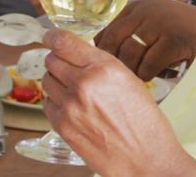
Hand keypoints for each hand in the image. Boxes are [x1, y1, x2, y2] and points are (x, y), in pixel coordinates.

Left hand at [41, 29, 195, 176]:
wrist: (148, 159)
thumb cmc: (145, 123)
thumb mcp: (129, 81)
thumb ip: (102, 66)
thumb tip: (79, 56)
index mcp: (105, 68)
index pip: (64, 42)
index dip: (54, 36)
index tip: (50, 36)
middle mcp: (84, 84)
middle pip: (51, 60)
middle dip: (58, 61)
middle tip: (67, 67)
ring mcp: (70, 106)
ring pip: (47, 81)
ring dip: (56, 81)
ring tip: (73, 90)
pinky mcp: (63, 127)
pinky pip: (47, 104)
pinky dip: (55, 102)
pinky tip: (72, 108)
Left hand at [95, 0, 195, 79]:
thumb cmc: (186, 35)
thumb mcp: (155, 25)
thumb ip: (131, 32)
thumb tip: (100, 52)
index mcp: (139, 5)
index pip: (106, 30)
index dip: (102, 52)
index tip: (105, 67)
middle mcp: (146, 9)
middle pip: (113, 43)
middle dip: (115, 65)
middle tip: (120, 79)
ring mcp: (160, 22)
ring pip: (129, 55)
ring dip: (133, 72)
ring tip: (142, 78)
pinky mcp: (173, 39)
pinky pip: (148, 66)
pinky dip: (151, 75)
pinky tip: (160, 74)